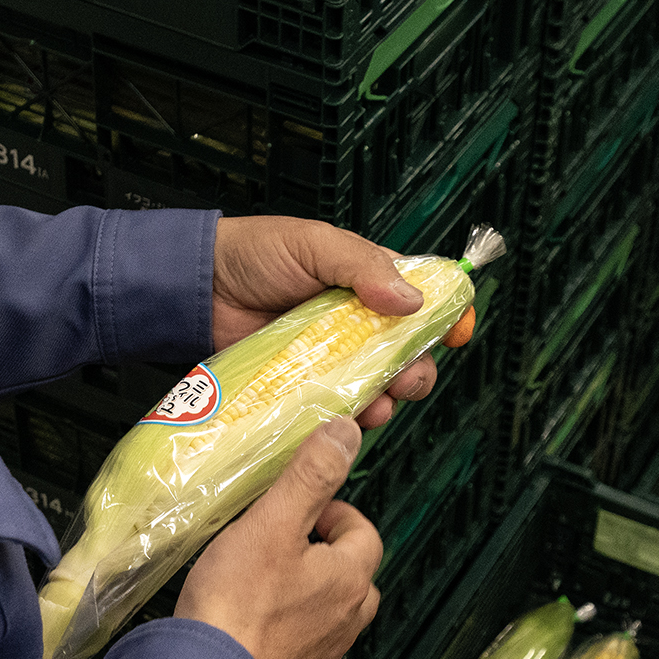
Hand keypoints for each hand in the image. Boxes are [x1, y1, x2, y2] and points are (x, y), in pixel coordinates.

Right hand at [176, 419, 381, 658]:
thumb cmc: (236, 602)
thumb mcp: (271, 522)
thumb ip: (310, 476)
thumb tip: (346, 432)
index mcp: (349, 578)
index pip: (364, 533)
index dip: (334, 513)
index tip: (299, 510)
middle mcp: (346, 620)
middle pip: (352, 574)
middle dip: (325, 552)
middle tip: (280, 541)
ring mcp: (322, 654)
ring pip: (330, 610)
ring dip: (308, 591)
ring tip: (264, 577)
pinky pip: (303, 643)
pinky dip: (286, 626)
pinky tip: (250, 618)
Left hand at [212, 216, 435, 429]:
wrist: (198, 289)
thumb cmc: (254, 254)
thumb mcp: (313, 244)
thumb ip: (362, 265)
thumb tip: (411, 299)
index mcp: (369, 278)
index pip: (424, 298)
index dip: (448, 317)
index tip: (460, 334)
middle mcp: (359, 320)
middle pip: (411, 351)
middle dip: (418, 367)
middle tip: (406, 376)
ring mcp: (334, 356)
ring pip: (382, 384)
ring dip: (390, 397)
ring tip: (378, 401)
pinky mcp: (308, 384)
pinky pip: (342, 405)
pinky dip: (354, 414)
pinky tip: (350, 414)